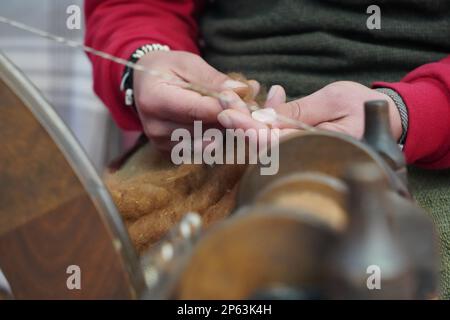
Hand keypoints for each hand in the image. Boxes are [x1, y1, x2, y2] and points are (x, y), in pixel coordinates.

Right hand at [133, 51, 251, 151]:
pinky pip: (204, 149)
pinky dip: (220, 137)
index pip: (199, 110)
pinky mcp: (170, 152)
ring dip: (229, 130)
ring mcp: (162, 143)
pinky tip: (226, 124)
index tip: (252, 106)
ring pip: (209, 142)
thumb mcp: (189, 63)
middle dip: (234, 120)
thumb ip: (214, 79)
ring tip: (242, 113)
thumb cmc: (168, 68)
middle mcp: (155, 127)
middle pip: (206, 130)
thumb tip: (242, 91)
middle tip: (255, 109)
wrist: (144, 83)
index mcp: (154, 99)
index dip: (229, 109)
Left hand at [217, 81, 402, 141]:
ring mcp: (297, 149)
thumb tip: (266, 117)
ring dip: (243, 121)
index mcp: (314, 148)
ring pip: (262, 139)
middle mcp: (302, 153)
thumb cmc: (362, 108)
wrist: (382, 118)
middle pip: (262, 144)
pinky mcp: (294, 141)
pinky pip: (270, 134)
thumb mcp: (335, 102)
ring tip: (225, 102)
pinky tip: (243, 105)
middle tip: (221, 104)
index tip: (229, 115)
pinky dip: (256, 119)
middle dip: (239, 123)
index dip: (248, 130)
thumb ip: (301, 112)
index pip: (274, 145)